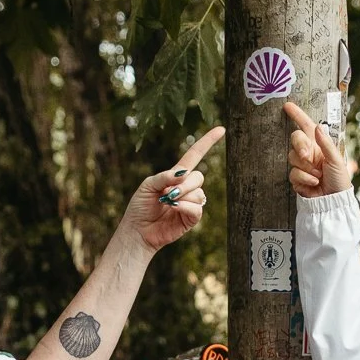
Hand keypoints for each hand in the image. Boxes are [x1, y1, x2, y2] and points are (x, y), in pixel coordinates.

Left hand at [118, 126, 225, 253]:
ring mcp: (190, 203)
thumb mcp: (148, 185)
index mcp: (175, 176)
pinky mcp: (190, 218)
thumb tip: (183, 174)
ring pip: (199, 192)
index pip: (195, 156)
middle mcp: (186, 188)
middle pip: (199, 177)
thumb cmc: (140, 207)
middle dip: (185, 184)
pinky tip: (174, 209)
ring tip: (168, 203)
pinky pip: (197, 208)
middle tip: (168, 193)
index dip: (207, 142)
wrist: (137, 230)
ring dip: (183, 196)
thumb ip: (164, 176)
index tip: (221, 129)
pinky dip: (186, 207)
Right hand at [285, 101, 353, 196]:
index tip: (287, 106)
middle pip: (295, 139)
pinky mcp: (297, 178)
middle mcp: (309, 152)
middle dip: (300, 146)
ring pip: (292, 158)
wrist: (334, 200)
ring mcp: (302, 165)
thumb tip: (317, 126)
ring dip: (306, 167)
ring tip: (318, 176)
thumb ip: (326, 143)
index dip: (297, 115)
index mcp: (319, 144)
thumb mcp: (336, 159)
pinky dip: (304, 179)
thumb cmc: (339, 179)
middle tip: (307, 155)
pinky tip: (314, 184)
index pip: (306, 126)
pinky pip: (293, 173)